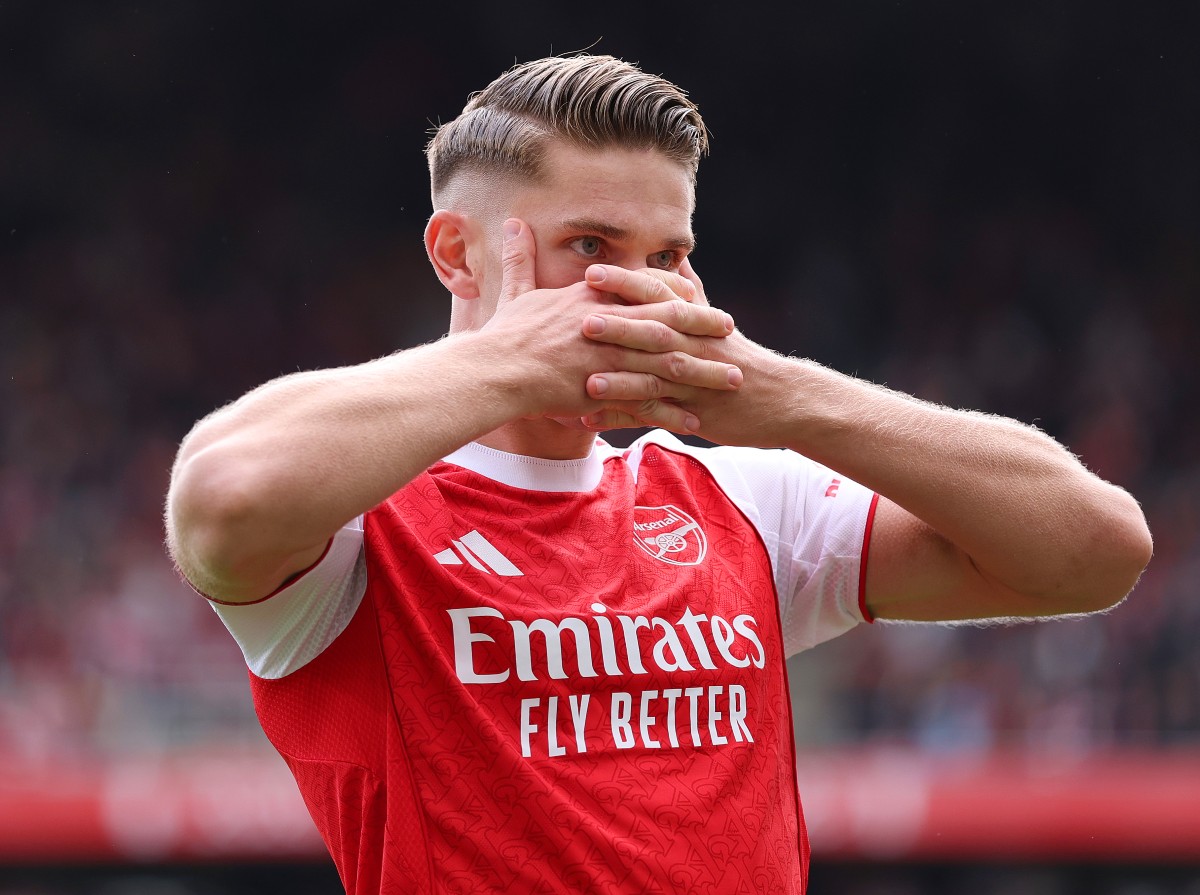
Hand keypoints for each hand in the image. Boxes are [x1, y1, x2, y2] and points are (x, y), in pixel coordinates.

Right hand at [486, 219, 741, 433]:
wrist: (494, 371)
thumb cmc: (503, 334)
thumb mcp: (516, 291)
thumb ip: (521, 260)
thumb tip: (511, 223)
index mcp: (594, 298)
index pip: (645, 287)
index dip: (675, 291)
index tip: (697, 295)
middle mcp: (610, 323)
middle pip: (669, 321)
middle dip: (704, 325)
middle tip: (730, 329)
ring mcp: (611, 357)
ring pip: (669, 363)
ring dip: (703, 372)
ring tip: (731, 379)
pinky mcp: (606, 390)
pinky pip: (648, 402)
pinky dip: (674, 412)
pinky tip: (697, 421)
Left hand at [579, 258, 786, 443]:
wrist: (780, 399)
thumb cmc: (739, 357)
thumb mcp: (716, 321)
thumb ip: (690, 291)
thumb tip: (678, 256)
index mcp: (693, 320)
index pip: (657, 294)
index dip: (626, 284)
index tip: (591, 273)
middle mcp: (693, 347)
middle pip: (655, 334)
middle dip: (619, 327)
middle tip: (582, 321)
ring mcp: (693, 383)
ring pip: (655, 379)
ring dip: (621, 381)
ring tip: (588, 382)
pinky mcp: (692, 415)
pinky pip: (653, 417)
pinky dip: (622, 420)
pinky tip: (590, 422)